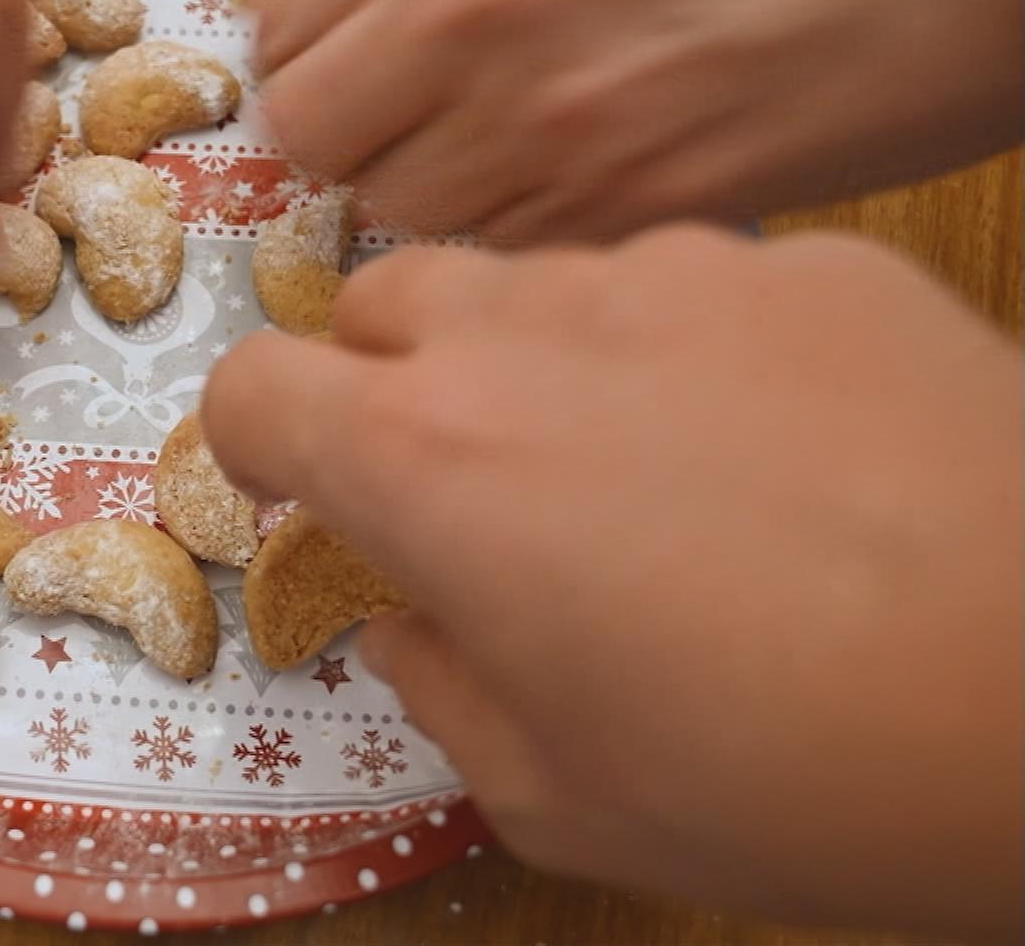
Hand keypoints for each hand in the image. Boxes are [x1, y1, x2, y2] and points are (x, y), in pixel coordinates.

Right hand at [202, 227, 1021, 939]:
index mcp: (430, 462)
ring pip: (544, 283)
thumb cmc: (795, 773)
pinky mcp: (813, 266)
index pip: (250, 386)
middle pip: (381, 296)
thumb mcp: (562, 796)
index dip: (252, 442)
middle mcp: (532, 333)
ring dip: (542, 360)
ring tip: (647, 475)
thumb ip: (442, 692)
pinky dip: (693, 353)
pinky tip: (783, 454)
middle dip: (383, 377)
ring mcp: (680, 278)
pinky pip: (700, 287)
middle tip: (463, 482)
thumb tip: (412, 628)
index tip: (300, 493)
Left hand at [246, 0, 1022, 238]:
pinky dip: (532, 231)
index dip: (318, 59)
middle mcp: (471, 10)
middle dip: (360, 136)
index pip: (278, 34)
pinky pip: (508, 254)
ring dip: (446, 193)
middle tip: (431, 119)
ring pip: (401, 216)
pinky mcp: (629, 208)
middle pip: (315, 139)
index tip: (357, 70)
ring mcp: (549, 120)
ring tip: (539, 142)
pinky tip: (605, 172)